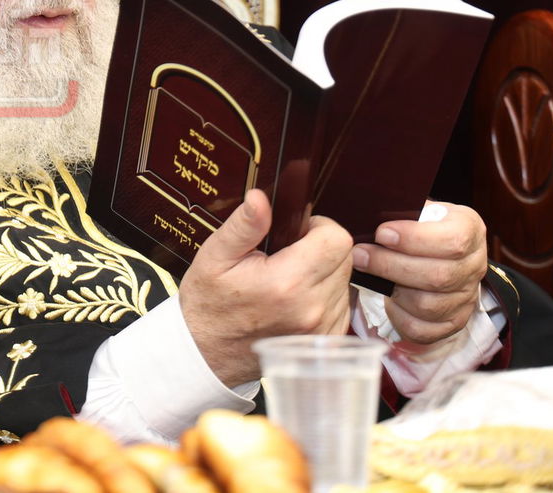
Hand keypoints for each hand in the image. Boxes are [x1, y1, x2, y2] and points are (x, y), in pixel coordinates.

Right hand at [178, 189, 353, 386]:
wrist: (207, 353)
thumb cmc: (210, 303)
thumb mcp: (215, 257)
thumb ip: (245, 226)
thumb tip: (260, 198)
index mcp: (287, 283)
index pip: (337, 240)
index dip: (319, 227)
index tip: (297, 232)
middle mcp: (312, 309)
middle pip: (344, 258)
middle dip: (321, 248)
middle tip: (287, 255)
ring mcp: (322, 329)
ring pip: (345, 280)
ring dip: (324, 272)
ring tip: (288, 279)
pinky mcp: (327, 340)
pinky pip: (342, 303)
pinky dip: (325, 295)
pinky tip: (296, 298)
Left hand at [352, 201, 486, 344]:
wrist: (433, 249)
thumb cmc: (417, 225)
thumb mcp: (415, 208)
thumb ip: (401, 210)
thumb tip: (369, 215)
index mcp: (469, 229)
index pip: (453, 240)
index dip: (415, 239)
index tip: (381, 233)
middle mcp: (475, 265)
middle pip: (439, 276)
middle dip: (392, 266)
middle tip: (361, 254)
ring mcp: (467, 297)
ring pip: (430, 306)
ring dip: (393, 291)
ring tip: (369, 274)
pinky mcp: (452, 322)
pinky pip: (424, 330)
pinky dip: (399, 317)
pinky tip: (386, 300)